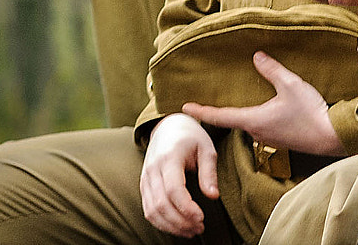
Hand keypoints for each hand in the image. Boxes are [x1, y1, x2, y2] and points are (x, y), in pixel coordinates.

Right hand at [139, 113, 218, 236]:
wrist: (168, 127)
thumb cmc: (191, 137)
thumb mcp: (206, 148)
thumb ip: (209, 172)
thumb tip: (213, 196)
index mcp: (169, 157)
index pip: (173, 189)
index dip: (186, 208)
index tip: (201, 218)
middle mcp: (153, 169)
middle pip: (161, 204)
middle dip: (181, 221)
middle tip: (200, 228)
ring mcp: (145, 178)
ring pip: (152, 211)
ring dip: (171, 226)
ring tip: (191, 230)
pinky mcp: (143, 186)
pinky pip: (148, 210)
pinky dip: (162, 223)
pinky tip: (178, 226)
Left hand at [184, 52, 345, 156]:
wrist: (330, 135)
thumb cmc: (309, 112)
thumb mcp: (291, 85)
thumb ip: (272, 70)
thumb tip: (257, 56)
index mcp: (253, 119)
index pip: (220, 116)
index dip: (201, 111)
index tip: (185, 108)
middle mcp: (256, 132)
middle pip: (232, 120)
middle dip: (221, 111)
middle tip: (207, 100)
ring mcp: (267, 137)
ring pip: (248, 123)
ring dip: (240, 113)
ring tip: (236, 99)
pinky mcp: (279, 138)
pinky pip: (260, 126)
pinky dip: (255, 115)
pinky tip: (264, 106)